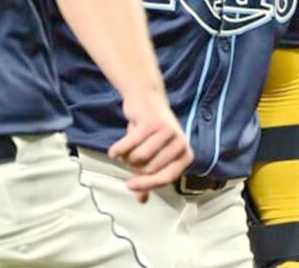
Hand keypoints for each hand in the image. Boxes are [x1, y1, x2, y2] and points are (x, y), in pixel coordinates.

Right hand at [107, 88, 192, 202]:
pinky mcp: (151, 123)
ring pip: (138, 158)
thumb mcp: (152, 155)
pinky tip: (113, 150)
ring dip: (126, 156)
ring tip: (126, 148)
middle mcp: (180, 143)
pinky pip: (129, 146)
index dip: (147, 185)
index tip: (129, 186)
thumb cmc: (150, 130)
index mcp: (185, 155)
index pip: (166, 178)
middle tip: (128, 156)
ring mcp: (167, 132)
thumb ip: (149, 177)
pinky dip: (118, 149)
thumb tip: (142, 200)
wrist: (146, 98)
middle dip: (133, 166)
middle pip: (150, 169)